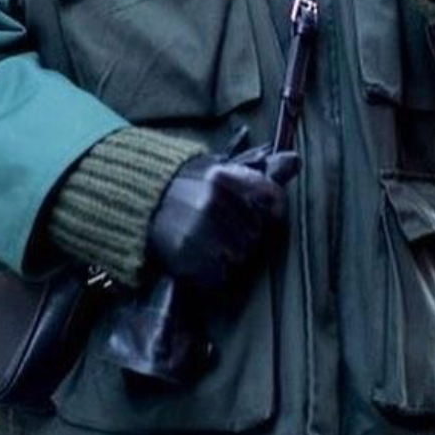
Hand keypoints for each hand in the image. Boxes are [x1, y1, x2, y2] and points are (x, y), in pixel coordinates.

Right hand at [147, 146, 298, 289]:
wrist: (138, 201)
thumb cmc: (187, 184)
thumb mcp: (220, 168)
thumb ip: (260, 169)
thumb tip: (296, 160)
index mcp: (224, 175)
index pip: (272, 197)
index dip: (272, 210)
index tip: (261, 213)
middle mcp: (214, 200)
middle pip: (257, 232)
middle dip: (245, 234)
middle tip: (222, 227)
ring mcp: (200, 229)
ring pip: (241, 256)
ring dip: (230, 254)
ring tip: (209, 241)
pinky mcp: (187, 255)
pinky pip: (220, 275)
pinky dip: (213, 272)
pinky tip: (200, 256)